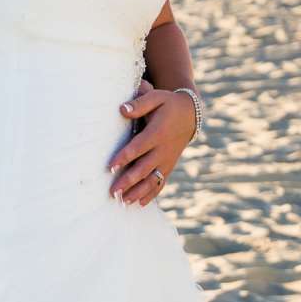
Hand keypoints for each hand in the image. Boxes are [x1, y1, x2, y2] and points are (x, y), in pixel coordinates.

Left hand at [108, 82, 196, 206]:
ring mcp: (167, 160)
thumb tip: (122, 109)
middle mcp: (163, 149)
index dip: (125, 157)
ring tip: (124, 201)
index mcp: (158, 132)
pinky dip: (151, 194)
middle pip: (145, 168)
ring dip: (138, 191)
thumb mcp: (156, 98)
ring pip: (153, 179)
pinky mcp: (169, 166)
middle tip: (113, 191)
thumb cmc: (167, 104)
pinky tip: (139, 203)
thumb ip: (140, 103)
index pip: (139, 147)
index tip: (110, 167)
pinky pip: (161, 182)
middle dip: (129, 181)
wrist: (190, 114)